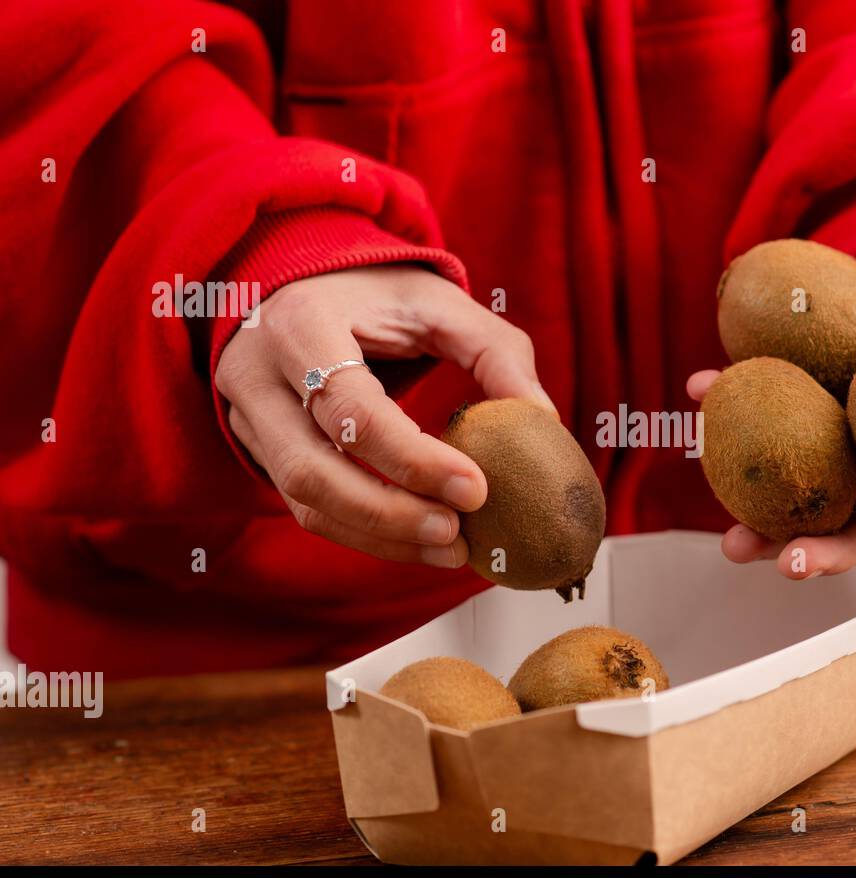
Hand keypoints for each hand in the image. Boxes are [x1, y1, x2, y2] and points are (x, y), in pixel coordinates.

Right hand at [214, 265, 553, 565]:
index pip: (351, 410)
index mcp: (301, 324)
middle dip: (391, 515)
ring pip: (304, 501)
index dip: (414, 460)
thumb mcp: (440, 302)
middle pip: (313, 471)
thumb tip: (542, 421)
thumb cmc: (378, 293)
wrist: (304, 284)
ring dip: (380, 537)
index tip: (477, 489)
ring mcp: (248, 417)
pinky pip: (307, 508)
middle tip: (459, 535)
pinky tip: (420, 541)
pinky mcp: (260, 449)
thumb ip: (496, 352)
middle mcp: (257, 374)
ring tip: (452, 549)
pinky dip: (365, 533)